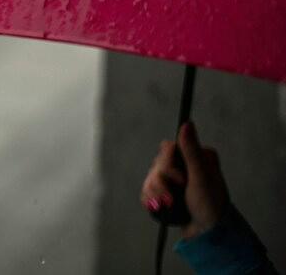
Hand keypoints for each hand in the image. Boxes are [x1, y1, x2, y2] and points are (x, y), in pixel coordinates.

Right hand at [140, 122, 229, 238]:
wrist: (206, 234)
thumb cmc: (210, 206)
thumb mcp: (201, 178)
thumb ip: (191, 151)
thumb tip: (187, 124)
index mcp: (197, 156)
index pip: (166, 149)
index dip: (167, 165)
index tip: (181, 180)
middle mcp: (185, 164)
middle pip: (156, 164)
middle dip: (161, 184)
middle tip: (174, 197)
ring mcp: (175, 178)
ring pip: (150, 177)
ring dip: (156, 194)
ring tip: (168, 205)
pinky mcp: (167, 191)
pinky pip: (147, 189)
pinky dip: (151, 199)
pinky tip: (160, 207)